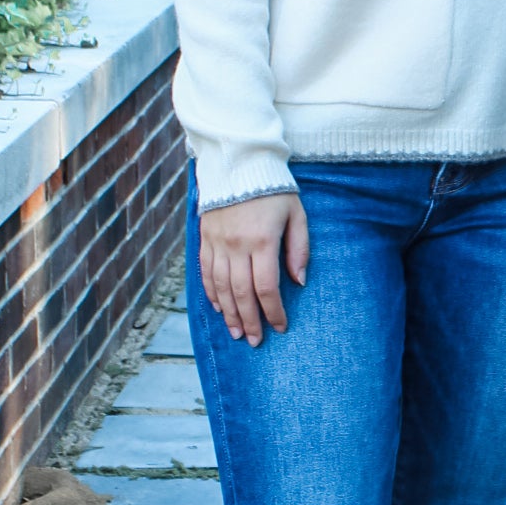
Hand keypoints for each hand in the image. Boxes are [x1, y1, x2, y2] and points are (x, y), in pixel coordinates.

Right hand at [199, 192, 309, 345]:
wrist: (239, 163)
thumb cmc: (275, 189)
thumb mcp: (297, 214)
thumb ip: (299, 249)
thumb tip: (300, 282)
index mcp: (262, 241)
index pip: (267, 287)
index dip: (274, 312)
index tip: (280, 327)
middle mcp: (236, 245)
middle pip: (241, 294)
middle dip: (250, 321)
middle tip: (256, 341)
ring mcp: (217, 242)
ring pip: (221, 288)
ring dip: (230, 313)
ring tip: (237, 332)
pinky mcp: (205, 237)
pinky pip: (205, 272)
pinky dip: (212, 293)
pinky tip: (219, 308)